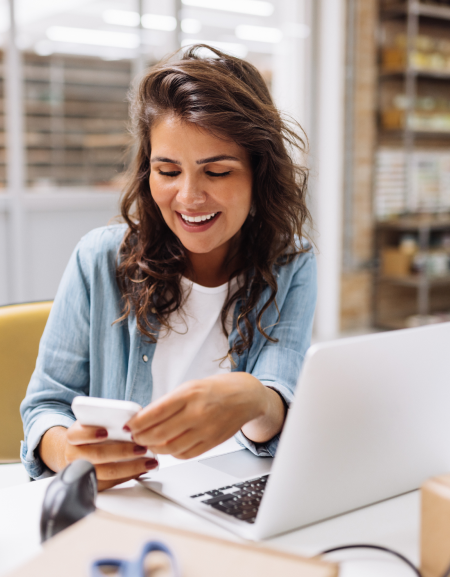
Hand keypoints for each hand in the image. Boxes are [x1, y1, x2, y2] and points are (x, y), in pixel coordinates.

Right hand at [39, 423, 158, 490]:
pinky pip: (112, 483)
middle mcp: (74, 455)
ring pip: (107, 472)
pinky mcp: (92, 484)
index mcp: (73, 436)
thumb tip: (134, 417)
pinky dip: (130, 476)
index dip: (90, 433)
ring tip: (148, 461)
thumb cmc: (91, 433)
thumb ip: (108, 419)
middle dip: (122, 451)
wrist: (77, 450)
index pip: (76, 434)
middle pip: (97, 455)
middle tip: (141, 447)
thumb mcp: (95, 421)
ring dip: (131, 467)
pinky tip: (142, 469)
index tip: (106, 432)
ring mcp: (82, 472)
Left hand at [126, 373, 285, 459]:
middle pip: (159, 433)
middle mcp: (197, 412)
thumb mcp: (189, 387)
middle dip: (141, 438)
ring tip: (149, 444)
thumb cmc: (215, 389)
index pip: (155, 413)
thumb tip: (144, 418)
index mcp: (188, 394)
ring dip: (155, 448)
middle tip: (135, 437)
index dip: (137, 423)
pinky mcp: (212, 442)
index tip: (128, 425)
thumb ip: (168, 402)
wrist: (245, 396)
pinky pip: (185, 454)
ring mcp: (205, 429)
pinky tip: (167, 447)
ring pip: (170, 448)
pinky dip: (172, 454)